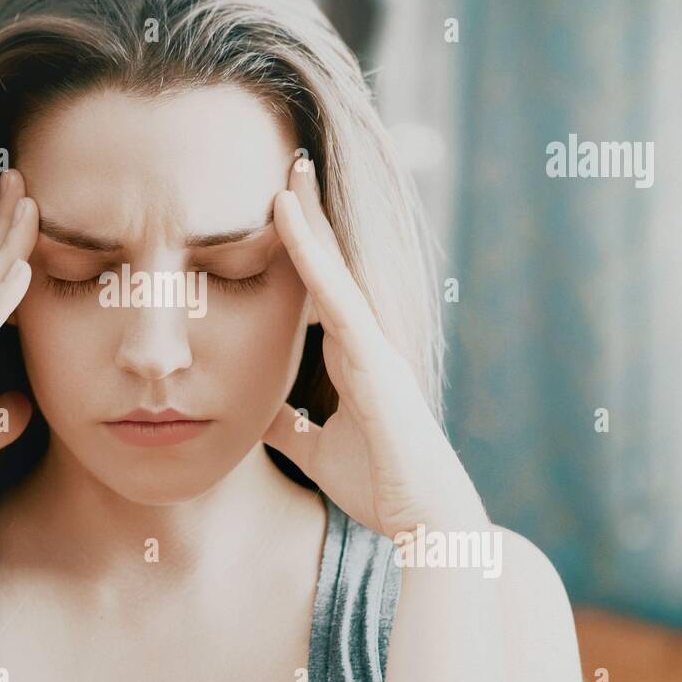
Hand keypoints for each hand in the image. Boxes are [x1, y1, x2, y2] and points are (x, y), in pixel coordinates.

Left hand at [262, 158, 489, 540]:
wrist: (425, 522)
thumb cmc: (381, 485)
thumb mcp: (315, 449)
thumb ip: (289, 425)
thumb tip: (256, 410)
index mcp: (353, 356)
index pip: (319, 288)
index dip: (301, 247)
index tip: (277, 206)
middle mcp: (365, 339)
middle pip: (332, 263)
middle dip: (311, 213)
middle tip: (289, 160)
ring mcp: (374, 344)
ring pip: (335, 265)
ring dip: (311, 215)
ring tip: (289, 165)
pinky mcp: (374, 359)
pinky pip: (334, 293)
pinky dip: (310, 252)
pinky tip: (285, 215)